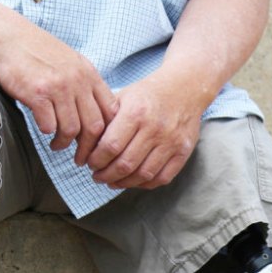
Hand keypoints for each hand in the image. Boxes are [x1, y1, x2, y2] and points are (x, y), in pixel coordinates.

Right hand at [0, 19, 117, 163]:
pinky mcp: (37, 93)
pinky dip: (47, 132)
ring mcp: (58, 87)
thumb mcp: (69, 61)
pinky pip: (49, 125)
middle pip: (95, 126)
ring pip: (72, 129)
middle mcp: (77, 80)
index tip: (98, 145)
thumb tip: (92, 113)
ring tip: (57, 145)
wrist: (5, 36)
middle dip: (88, 148)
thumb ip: (83, 83)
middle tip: (80, 158)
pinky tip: (43, 130)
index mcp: (88, 73)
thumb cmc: (35, 50)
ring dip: (64, 143)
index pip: (111, 111)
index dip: (107, 133)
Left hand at [86, 73, 203, 189]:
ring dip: (123, 183)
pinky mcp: (183, 152)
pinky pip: (162, 178)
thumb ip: (106, 119)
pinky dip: (144, 184)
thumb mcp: (123, 97)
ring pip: (143, 174)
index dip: (96, 160)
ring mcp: (171, 141)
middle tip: (97, 176)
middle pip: (125, 164)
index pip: (110, 146)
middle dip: (106, 175)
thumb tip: (86, 145)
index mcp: (136, 112)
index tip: (89, 163)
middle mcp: (155, 128)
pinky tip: (132, 181)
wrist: (184, 88)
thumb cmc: (147, 94)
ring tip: (112, 181)